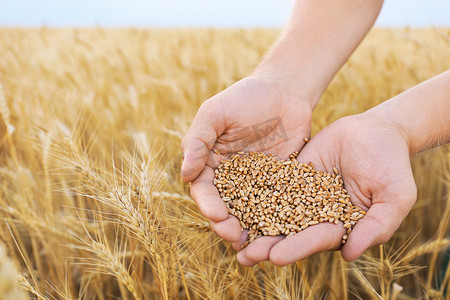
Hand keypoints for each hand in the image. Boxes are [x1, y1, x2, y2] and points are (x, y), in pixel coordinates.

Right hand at [181, 76, 313, 246]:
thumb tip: (184, 174)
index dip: (208, 204)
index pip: (204, 189)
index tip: (216, 215)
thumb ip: (198, 140)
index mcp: (210, 162)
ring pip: (249, 211)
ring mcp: (256, 182)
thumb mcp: (216, 113)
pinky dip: (275, 219)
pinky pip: (276, 204)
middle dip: (226, 223)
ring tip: (254, 245)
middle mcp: (231, 176)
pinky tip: (280, 232)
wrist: (285, 91)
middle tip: (234, 236)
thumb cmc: (245, 98)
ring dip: (249, 228)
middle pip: (224, 206)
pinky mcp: (280, 183)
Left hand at [237, 111, 416, 264]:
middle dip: (268, 244)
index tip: (276, 256)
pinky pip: (272, 184)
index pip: (316, 239)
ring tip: (232, 236)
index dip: (297, 248)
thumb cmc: (391, 163)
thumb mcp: (395, 196)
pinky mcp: (292, 176)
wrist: (376, 130)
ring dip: (255, 224)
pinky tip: (234, 201)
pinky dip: (254, 194)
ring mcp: (303, 194)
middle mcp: (317, 214)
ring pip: (275, 211)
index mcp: (340, 225)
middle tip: (246, 256)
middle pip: (290, 231)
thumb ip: (376, 226)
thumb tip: (350, 254)